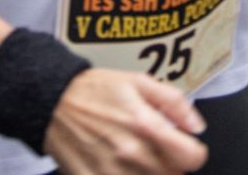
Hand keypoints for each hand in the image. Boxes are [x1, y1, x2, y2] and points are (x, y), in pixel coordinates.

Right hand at [43, 69, 207, 174]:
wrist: (52, 101)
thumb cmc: (94, 91)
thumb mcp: (139, 82)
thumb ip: (174, 102)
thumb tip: (196, 126)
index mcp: (145, 124)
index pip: (191, 158)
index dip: (194, 153)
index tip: (187, 149)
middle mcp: (130, 152)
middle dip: (171, 164)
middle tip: (158, 150)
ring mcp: (111, 171)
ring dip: (150, 172)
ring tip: (138, 158)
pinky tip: (120, 166)